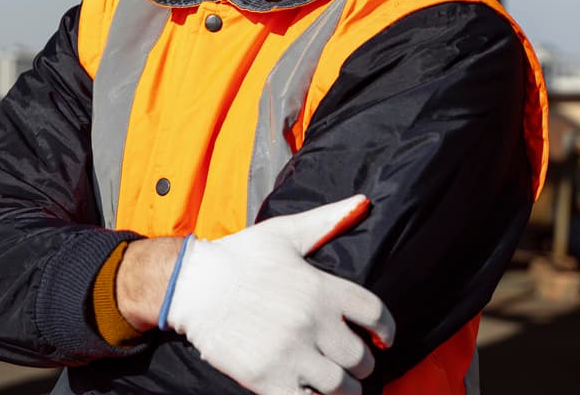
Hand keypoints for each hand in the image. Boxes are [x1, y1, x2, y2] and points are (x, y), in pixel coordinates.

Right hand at [165, 195, 394, 394]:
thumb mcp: (283, 233)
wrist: (191, 286)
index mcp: (320, 288)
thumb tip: (362, 202)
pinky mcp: (268, 379)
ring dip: (344, 389)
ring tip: (337, 385)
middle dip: (362, 364)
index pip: (375, 314)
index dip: (387, 330)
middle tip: (353, 364)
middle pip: (361, 357)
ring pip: (341, 387)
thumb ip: (326, 222)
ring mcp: (290, 353)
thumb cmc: (237, 257)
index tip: (383, 340)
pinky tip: (311, 392)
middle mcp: (311, 323)